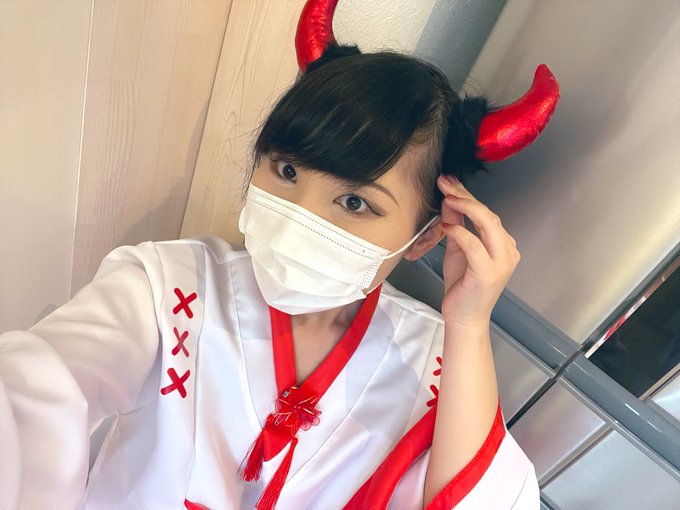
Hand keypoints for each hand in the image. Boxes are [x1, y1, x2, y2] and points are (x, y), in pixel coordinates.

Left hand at [436, 175, 520, 327]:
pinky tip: (447, 225)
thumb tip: (448, 200)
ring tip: (447, 197)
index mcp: (503, 244)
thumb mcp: (456, 249)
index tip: (449, 182)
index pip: (486, 214)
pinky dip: (461, 232)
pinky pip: (475, 245)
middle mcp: (507, 251)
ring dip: (467, 208)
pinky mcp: (489, 273)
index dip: (467, 195)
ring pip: (489, 225)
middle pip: (489, 216)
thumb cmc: (462, 286)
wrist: (464, 318)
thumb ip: (455, 225)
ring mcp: (501, 262)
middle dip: (466, 197)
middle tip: (445, 183)